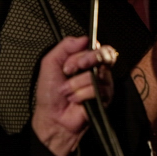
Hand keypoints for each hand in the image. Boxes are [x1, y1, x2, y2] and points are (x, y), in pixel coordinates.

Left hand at [31, 36, 116, 155]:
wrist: (51, 117)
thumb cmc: (50, 93)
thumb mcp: (50, 63)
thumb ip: (65, 46)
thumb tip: (83, 38)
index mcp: (84, 60)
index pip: (96, 46)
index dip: (86, 51)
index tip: (73, 61)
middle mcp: (96, 69)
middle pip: (106, 55)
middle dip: (88, 60)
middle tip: (73, 70)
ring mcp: (102, 83)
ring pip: (97, 73)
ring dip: (76, 83)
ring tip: (67, 91)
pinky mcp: (105, 97)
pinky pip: (98, 89)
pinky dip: (82, 94)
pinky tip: (75, 99)